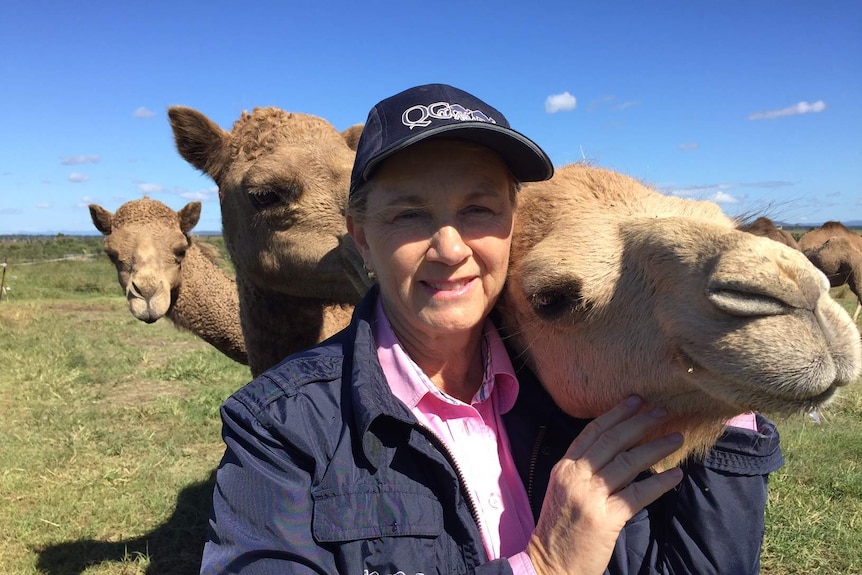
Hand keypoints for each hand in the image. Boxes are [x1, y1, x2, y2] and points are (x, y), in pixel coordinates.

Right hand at [526, 395, 684, 574]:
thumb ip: (583, 470)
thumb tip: (618, 452)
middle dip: (639, 422)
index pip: (591, 432)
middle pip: (612, 441)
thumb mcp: (563, 491)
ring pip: (628, 463)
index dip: (615, 414)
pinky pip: (638, 494)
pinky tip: (675, 475)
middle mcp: (574, 476)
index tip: (635, 401)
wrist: (550, 564)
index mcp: (563, 467)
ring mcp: (589, 496)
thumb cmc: (560, 529)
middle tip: (661, 411)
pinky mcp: (606, 518)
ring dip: (655, 447)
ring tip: (676, 438)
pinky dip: (659, 483)